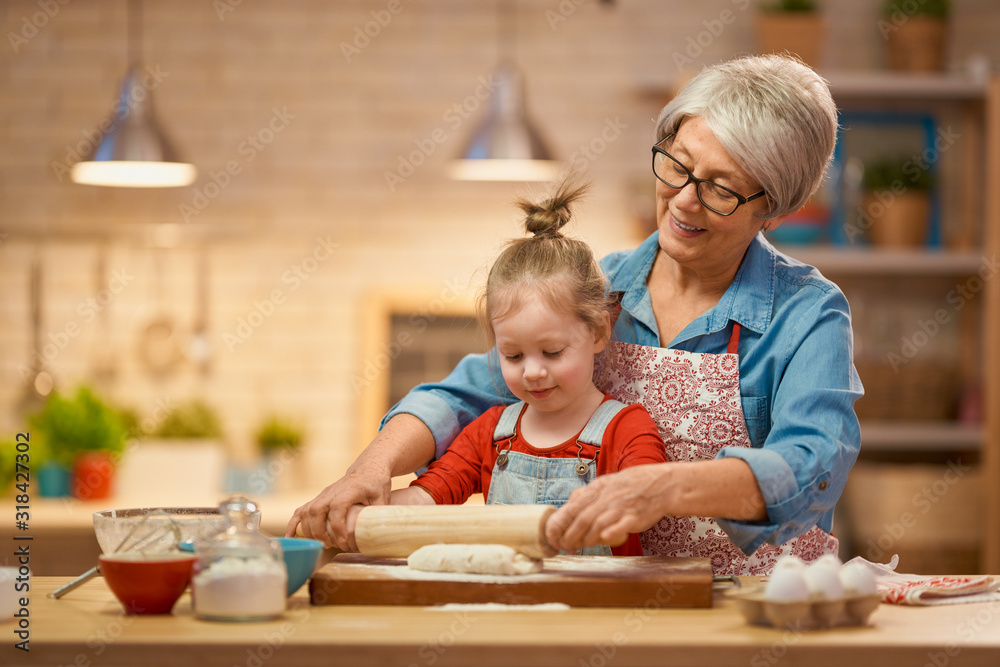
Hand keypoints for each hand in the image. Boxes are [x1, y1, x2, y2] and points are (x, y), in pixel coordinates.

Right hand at [285, 465, 391, 550]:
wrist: (368, 468)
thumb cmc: (376, 484)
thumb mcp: (383, 498)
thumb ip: (378, 515)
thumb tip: (376, 536)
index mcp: (350, 490)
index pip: (338, 508)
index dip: (338, 527)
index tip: (342, 542)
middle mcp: (333, 491)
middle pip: (317, 510)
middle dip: (319, 532)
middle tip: (329, 546)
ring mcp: (324, 494)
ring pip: (307, 511)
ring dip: (308, 530)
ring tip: (318, 544)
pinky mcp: (319, 498)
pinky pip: (301, 510)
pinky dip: (294, 524)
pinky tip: (291, 537)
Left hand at [545, 464, 671, 551]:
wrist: (661, 485)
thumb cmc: (631, 486)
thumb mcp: (606, 483)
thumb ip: (587, 495)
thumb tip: (568, 504)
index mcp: (597, 490)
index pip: (571, 508)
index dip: (558, 525)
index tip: (551, 537)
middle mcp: (606, 499)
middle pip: (581, 520)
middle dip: (568, 536)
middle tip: (564, 547)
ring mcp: (620, 508)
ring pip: (596, 526)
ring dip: (585, 539)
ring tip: (580, 547)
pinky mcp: (634, 518)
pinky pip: (619, 527)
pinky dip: (609, 534)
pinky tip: (603, 539)